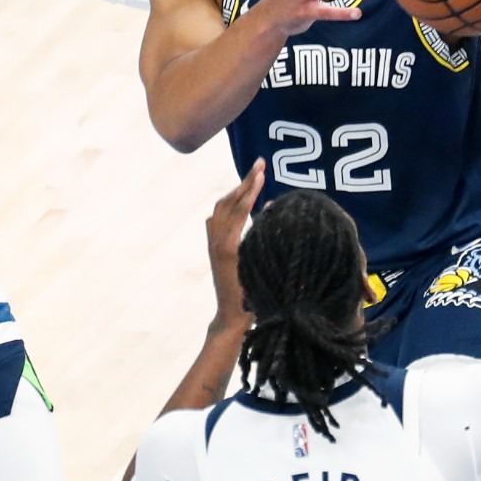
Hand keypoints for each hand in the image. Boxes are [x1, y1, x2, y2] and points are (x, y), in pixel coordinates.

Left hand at [204, 158, 264, 327]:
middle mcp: (217, 241)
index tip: (262, 171)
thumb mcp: (259, 264)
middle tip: (259, 163)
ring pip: (221, 207)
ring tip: (252, 177)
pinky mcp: (213, 247)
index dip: (251, 188)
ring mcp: (212, 243)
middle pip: (229, 202)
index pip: (240, 208)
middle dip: (245, 181)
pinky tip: (237, 201)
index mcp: (229, 245)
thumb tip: (268, 206)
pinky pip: (217, 218)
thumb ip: (262, 236)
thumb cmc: (252, 297)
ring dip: (236, 191)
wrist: (231, 317)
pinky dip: (228, 204)